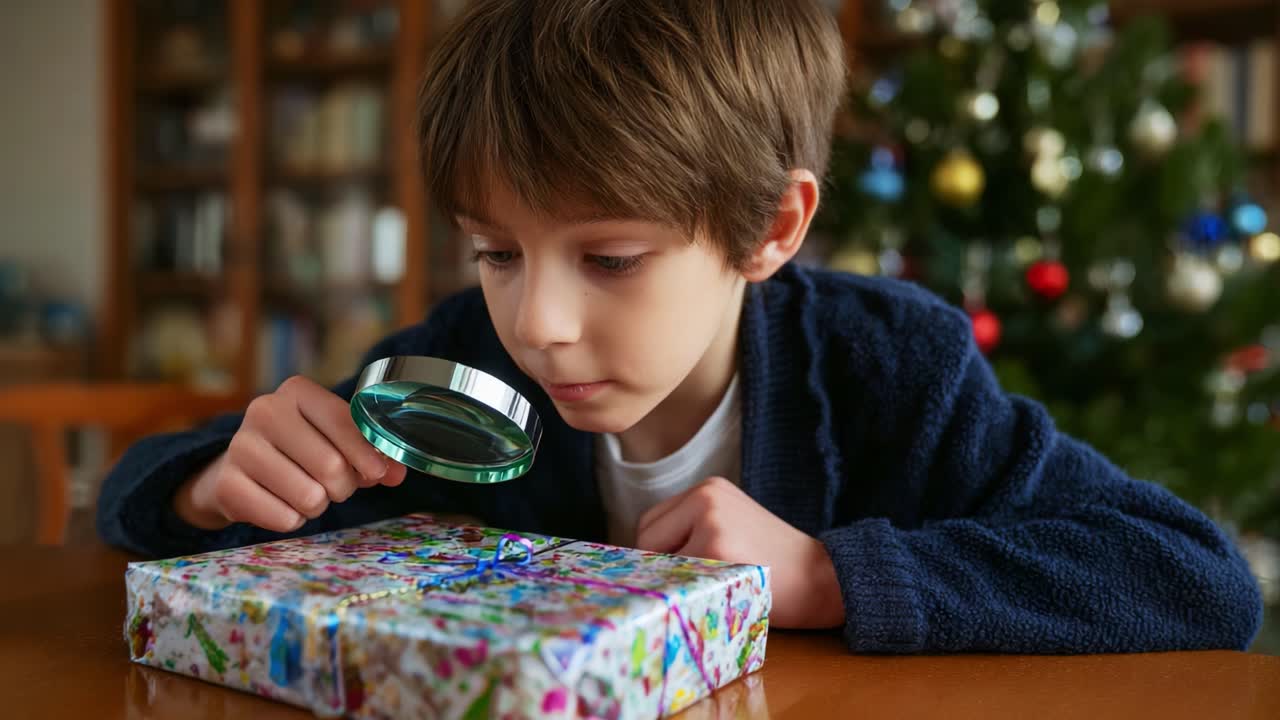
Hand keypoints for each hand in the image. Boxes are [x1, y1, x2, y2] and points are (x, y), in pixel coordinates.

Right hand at [174, 375, 407, 531]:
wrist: (240, 470)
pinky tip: (282, 505)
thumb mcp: (336, 442)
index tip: (376, 473)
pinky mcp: (226, 484)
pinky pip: (283, 517)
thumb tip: (396, 472)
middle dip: (343, 487)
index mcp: (297, 391)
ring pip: (309, 495)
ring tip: (307, 494)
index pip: (345, 423)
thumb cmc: (301, 451)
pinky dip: (292, 520)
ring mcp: (240, 446)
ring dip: (318, 505)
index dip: (367, 455)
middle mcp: (265, 410)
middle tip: (335, 488)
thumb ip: (372, 454)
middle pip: (331, 465)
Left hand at [634, 477, 843, 628]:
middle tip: (702, 579)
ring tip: (718, 582)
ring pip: (658, 560)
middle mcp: (706, 497)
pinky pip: (677, 578)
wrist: (822, 577)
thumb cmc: (773, 562)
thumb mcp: (732, 524)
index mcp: (709, 488)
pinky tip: (722, 591)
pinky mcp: (716, 549)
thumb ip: (690, 527)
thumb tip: (634, 555)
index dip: (660, 552)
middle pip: (646, 538)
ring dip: (677, 579)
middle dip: (663, 565)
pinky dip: (691, 592)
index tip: (686, 570)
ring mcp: (710, 522)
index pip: (651, 522)